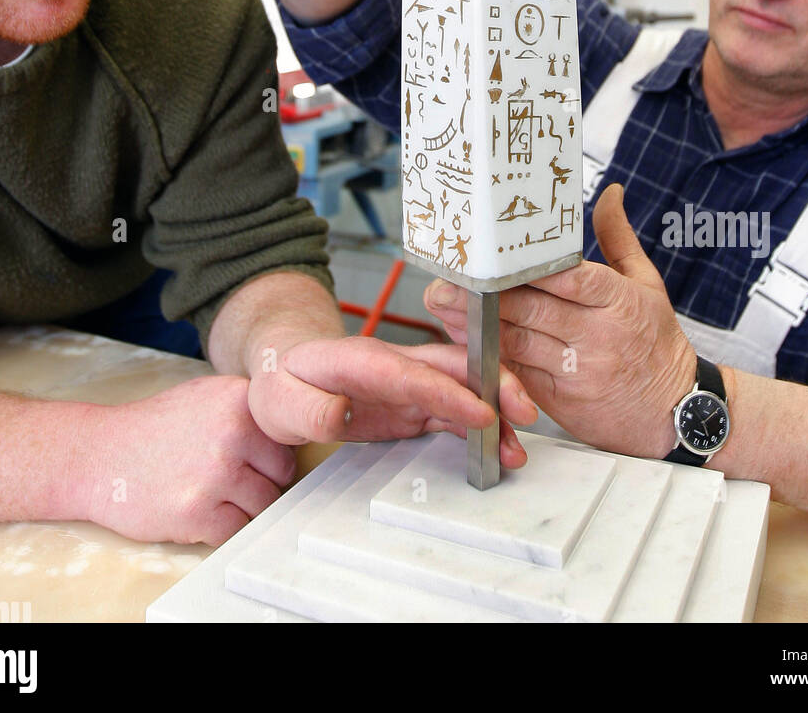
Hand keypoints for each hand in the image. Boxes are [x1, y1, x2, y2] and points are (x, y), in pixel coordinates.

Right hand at [81, 375, 296, 546]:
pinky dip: (221, 527)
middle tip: (228, 480)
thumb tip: (295, 434)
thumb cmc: (154, 428)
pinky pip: (236, 530)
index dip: (270, 454)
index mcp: (239, 399)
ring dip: (242, 507)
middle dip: (260, 482)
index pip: (287, 438)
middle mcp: (233, 432)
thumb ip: (249, 411)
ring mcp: (216, 473)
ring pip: (263, 505)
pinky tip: (197, 509)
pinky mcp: (197, 512)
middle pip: (281, 474)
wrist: (100, 454)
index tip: (252, 459)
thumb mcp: (207, 396)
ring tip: (211, 493)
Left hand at [245, 334, 537, 469]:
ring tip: (517, 449)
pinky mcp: (411, 402)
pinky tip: (498, 448)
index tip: (482, 413)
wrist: (284, 374)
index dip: (450, 391)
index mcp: (363, 359)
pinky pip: (453, 410)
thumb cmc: (283, 384)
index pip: (412, 372)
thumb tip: (339, 416)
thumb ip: (309, 408)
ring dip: (494, 412)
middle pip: (452, 366)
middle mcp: (393, 365)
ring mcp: (406, 382)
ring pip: (461, 388)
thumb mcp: (280, 399)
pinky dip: (479, 427)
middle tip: (526, 415)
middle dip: (493, 385)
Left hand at [423, 184, 697, 457]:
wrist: (677, 412)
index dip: (528, 268)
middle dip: (485, 294)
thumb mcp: (648, 284)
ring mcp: (578, 370)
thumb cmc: (657, 341)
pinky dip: (489, 358)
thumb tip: (609, 192)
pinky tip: (465, 341)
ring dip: (476, 325)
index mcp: (619, 300)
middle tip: (447, 278)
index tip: (491, 254)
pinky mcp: (561, 401)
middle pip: (533, 309)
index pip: (569, 277)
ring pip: (518, 342)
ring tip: (442, 305)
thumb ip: (619, 238)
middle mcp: (598, 335)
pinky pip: (518, 375)